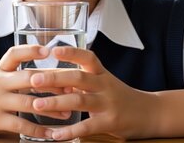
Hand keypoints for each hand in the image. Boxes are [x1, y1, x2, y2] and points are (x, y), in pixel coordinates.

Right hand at [0, 45, 66, 137]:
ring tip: (68, 113)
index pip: (14, 54)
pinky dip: (38, 130)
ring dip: (52, 109)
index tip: (48, 50)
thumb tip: (51, 73)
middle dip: (53, 83)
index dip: (31, 50)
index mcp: (0, 69)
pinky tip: (51, 133)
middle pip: (29, 78)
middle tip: (72, 87)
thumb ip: (17, 72)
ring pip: (29, 103)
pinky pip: (21, 125)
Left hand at [29, 47, 159, 139]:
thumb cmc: (119, 96)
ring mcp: (108, 104)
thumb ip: (80, 81)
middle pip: (79, 78)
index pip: (87, 57)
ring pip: (80, 101)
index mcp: (102, 73)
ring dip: (57, 103)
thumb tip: (50, 80)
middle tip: (34, 79)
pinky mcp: (110, 122)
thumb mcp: (103, 83)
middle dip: (55, 78)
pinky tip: (55, 134)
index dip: (71, 52)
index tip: (53, 50)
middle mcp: (105, 85)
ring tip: (37, 105)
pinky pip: (87, 126)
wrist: (149, 112)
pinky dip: (70, 131)